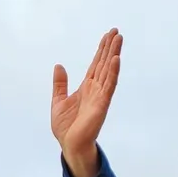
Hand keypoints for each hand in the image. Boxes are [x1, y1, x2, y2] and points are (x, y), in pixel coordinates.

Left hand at [50, 28, 121, 176]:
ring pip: (109, 71)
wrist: (70, 145)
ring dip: (114, 54)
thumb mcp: (58, 101)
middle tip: (117, 31)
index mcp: (86, 88)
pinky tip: (116, 59)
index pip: (96, 64)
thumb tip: (59, 66)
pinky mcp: (102, 104)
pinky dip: (113, 72)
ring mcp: (100, 96)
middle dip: (110, 47)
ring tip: (119, 39)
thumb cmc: (66, 127)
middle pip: (104, 64)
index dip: (101, 50)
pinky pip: (109, 85)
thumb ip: (60, 84)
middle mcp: (96, 89)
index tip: (108, 35)